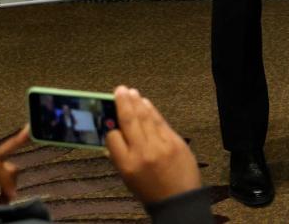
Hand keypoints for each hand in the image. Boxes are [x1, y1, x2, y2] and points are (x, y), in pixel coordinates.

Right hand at [105, 86, 200, 204]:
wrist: (178, 199)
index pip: (112, 138)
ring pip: (146, 118)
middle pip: (129, 122)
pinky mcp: (175, 141)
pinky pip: (160, 121)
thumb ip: (121, 156)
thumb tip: (113, 135)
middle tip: (119, 89)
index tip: (109, 117)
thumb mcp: (128, 178)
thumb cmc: (150, 189)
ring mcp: (160, 145)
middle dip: (123, 103)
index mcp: (126, 165)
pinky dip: (152, 110)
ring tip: (130, 92)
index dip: (110, 127)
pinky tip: (146, 103)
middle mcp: (142, 152)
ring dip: (137, 102)